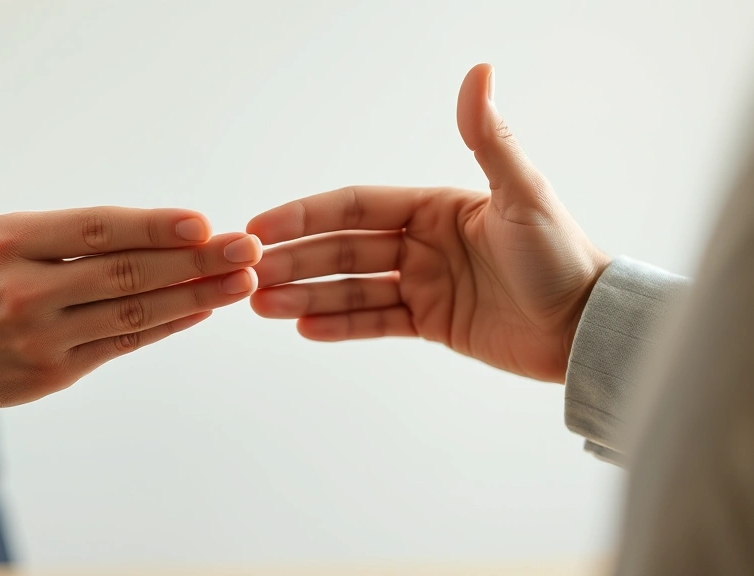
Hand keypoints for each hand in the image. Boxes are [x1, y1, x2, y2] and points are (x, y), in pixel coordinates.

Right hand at [0, 100, 261, 420]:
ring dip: (194, 296)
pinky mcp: (58, 371)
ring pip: (133, 313)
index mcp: (7, 244)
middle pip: (125, 274)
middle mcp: (25, 291)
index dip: (150, 227)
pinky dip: (167, 327)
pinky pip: (123, 345)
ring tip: (243, 279)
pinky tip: (204, 309)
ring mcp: (44, 336)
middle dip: (193, 261)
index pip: (93, 230)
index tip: (201, 221)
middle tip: (246, 247)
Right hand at [247, 64, 608, 381]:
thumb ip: (489, 139)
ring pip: (351, 288)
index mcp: (433, 208)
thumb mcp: (522, 195)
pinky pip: (376, 322)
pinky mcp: (431, 323)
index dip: (307, 215)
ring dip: (306, 295)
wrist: (587, 327)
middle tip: (252, 274)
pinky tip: (304, 327)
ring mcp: (424, 284)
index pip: (356, 207)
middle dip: (295, 260)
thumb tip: (477, 73)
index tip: (263, 226)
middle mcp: (422, 243)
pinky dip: (341, 325)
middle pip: (343, 249)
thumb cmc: (562, 256)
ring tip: (264, 305)